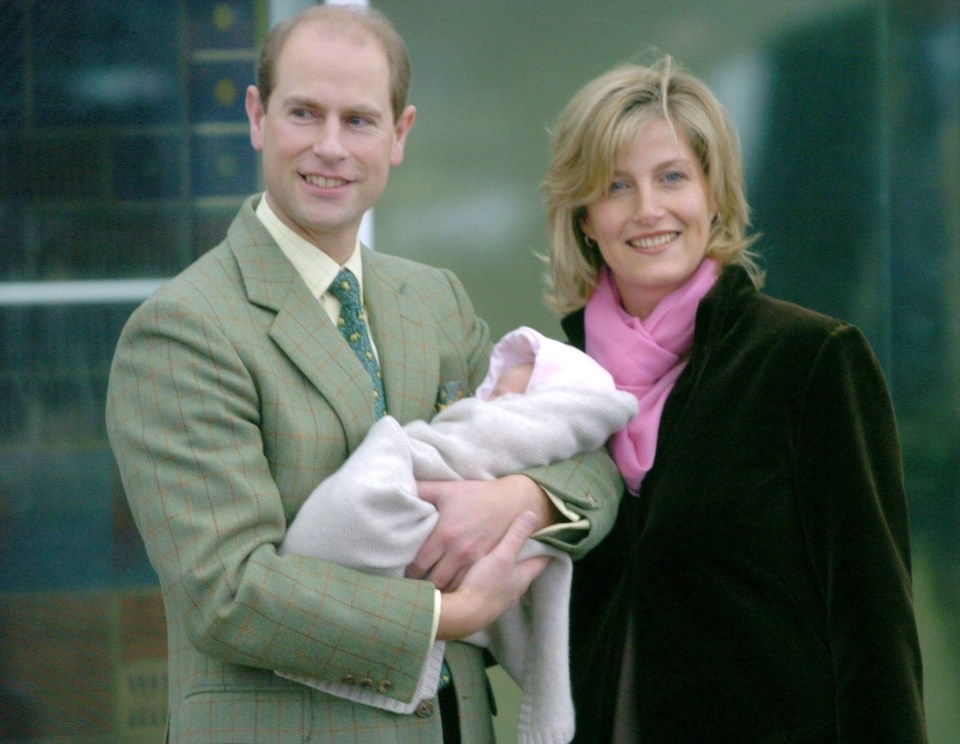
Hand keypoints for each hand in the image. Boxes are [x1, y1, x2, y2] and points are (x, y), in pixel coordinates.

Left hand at [405, 474, 557, 590]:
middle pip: (434, 580)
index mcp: (444, 534)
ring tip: (430, 597)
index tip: (402, 577)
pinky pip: (469, 584)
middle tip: (414, 591)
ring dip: (441, 593)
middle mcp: (458, 551)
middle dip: (423, 588)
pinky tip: (451, 593)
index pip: (419, 564)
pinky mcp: (487, 564)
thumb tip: (399, 488)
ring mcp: (474, 560)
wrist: (512, 501)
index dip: (409, 573)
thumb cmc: (477, 494)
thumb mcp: (447, 488)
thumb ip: (421, 490)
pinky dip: (458, 591)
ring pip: (452, 587)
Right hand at [435, 511, 548, 639]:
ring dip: (510, 565)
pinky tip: (485, 568)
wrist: (462, 615)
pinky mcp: (486, 600)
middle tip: (525, 536)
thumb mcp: (502, 556)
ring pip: (511, 577)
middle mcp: (516, 588)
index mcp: (524, 576)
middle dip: (527, 553)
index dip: (546, 545)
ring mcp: (501, 596)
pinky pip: (495, 583)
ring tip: (505, 550)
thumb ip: (516, 536)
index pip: (543, 558)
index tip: (548, 532)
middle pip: (527, 568)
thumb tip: (532, 514)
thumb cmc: (485, 585)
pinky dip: (494, 573)